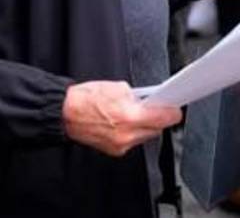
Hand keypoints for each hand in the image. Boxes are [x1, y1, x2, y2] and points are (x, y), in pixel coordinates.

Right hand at [62, 81, 181, 156]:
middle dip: (156, 118)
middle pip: (155, 129)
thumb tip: (147, 100)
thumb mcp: (117, 87)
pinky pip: (132, 141)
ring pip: (144, 136)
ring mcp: (120, 145)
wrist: (64, 113)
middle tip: (151, 107)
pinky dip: (131, 132)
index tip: (175, 109)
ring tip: (132, 113)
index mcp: (129, 116)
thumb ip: (137, 96)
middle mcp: (127, 135)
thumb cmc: (85, 99)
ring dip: (143, 126)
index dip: (172, 112)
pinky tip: (122, 122)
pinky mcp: (114, 151)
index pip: (163, 118)